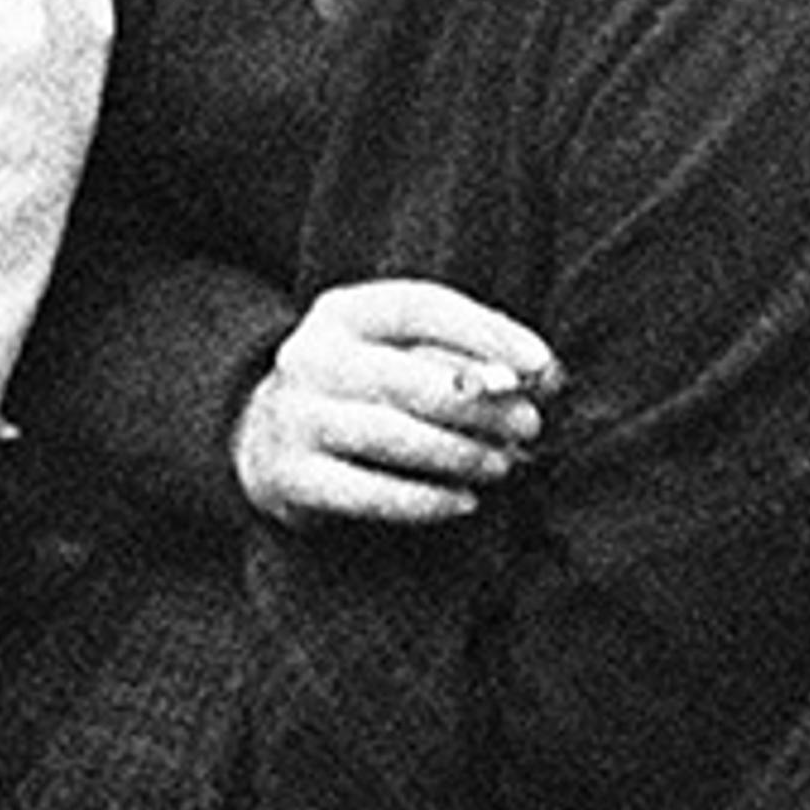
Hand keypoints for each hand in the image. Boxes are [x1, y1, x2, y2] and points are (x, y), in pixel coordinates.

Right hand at [230, 274, 557, 532]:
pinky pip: (368, 492)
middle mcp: (311, 356)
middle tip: (529, 425)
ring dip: (460, 453)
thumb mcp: (400, 353)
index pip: (421, 307)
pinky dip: (425, 499)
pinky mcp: (291, 476)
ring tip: (502, 465)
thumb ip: (469, 356)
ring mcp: (295, 417)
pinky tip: (465, 501)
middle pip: (409, 376)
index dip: (487, 333)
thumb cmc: (364, 390)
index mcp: (342, 311)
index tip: (541, 364)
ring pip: (392, 435)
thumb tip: (544, 376)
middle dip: (481, 404)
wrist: (265, 439)